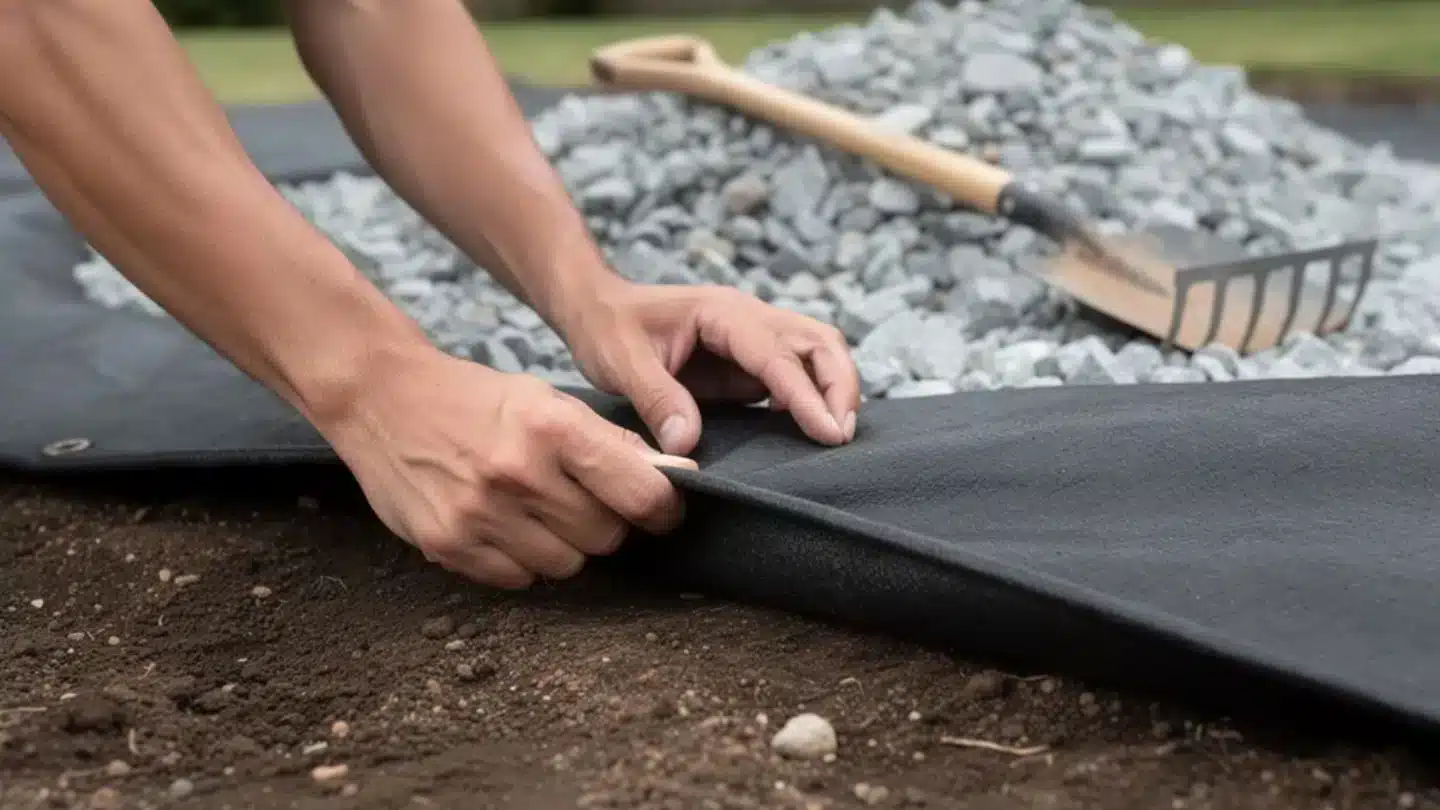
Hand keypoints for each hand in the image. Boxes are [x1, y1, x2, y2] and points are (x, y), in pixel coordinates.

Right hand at [316, 344, 695, 589]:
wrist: (382, 397)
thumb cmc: (475, 399)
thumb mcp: (546, 399)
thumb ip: (605, 442)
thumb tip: (669, 478)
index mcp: (552, 428)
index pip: (640, 493)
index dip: (662, 509)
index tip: (661, 510)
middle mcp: (519, 474)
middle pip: (605, 537)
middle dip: (606, 524)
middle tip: (582, 502)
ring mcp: (480, 514)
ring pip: (566, 565)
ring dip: (563, 545)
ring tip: (537, 512)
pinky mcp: (448, 545)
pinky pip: (518, 580)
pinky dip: (521, 561)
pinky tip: (503, 526)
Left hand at [561, 280, 861, 454]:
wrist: (595, 308)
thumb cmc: (606, 326)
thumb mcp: (620, 360)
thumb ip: (656, 398)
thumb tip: (688, 444)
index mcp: (723, 314)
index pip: (779, 355)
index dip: (807, 395)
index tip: (828, 433)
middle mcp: (748, 319)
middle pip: (819, 341)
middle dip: (840, 386)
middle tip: (839, 437)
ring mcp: (752, 339)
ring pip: (816, 353)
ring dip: (835, 389)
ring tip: (834, 436)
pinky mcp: (746, 362)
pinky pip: (794, 374)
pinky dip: (812, 397)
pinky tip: (806, 429)